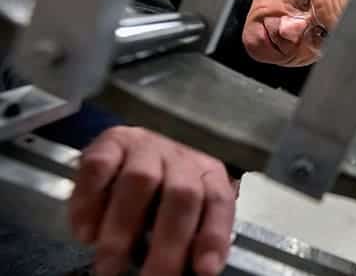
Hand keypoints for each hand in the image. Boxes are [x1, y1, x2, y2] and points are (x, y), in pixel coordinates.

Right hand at [69, 126, 237, 275]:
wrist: (132, 148)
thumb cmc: (163, 191)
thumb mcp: (187, 213)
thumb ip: (192, 239)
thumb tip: (193, 272)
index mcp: (208, 175)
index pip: (218, 202)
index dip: (213, 237)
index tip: (204, 271)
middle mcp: (181, 157)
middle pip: (182, 196)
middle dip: (167, 246)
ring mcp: (146, 146)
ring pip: (140, 180)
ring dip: (122, 231)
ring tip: (110, 267)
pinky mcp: (111, 142)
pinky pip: (99, 167)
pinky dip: (90, 203)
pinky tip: (86, 233)